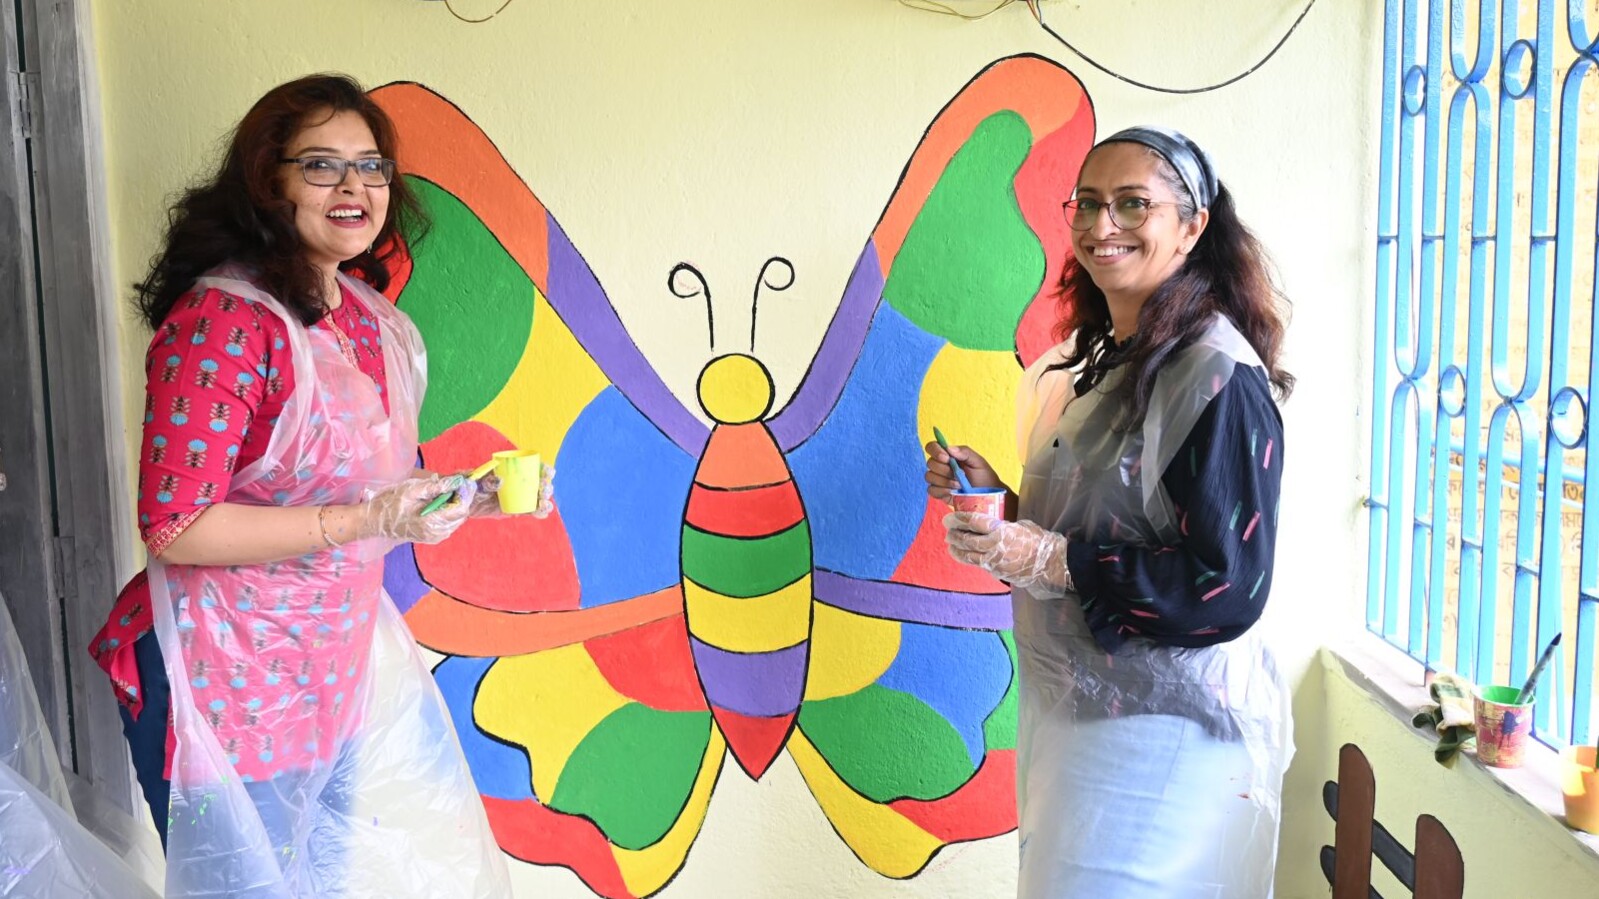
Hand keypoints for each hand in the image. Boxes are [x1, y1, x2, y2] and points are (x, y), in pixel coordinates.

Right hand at [358, 475, 470, 543]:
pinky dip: (448, 512)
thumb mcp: (412, 490)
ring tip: (444, 493)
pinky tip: (438, 503)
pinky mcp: (432, 537)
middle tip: (454, 485)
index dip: (465, 495)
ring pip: (456, 520)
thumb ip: (436, 487)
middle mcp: (437, 533)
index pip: (461, 509)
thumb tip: (456, 481)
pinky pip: (448, 524)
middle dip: (461, 499)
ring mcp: (435, 537)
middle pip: (461, 515)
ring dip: (454, 505)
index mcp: (432, 522)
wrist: (375, 521)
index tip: (463, 482)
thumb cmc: (390, 503)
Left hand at [462, 464, 555, 518]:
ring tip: (543, 504)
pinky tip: (541, 512)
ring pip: (539, 498)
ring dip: (545, 501)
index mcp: (516, 470)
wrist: (466, 501)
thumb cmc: (472, 485)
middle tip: (543, 491)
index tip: (548, 474)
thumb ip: (488, 480)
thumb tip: (500, 481)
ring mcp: (521, 497)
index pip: (535, 467)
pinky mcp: (518, 510)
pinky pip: (532, 511)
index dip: (545, 470)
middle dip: (546, 487)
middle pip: (541, 484)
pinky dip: (539, 512)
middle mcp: (521, 483)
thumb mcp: (479, 480)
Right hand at [924, 441, 1008, 501]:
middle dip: (944, 469)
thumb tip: (948, 448)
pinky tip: (953, 492)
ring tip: (960, 485)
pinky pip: (931, 490)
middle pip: (930, 463)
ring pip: (929, 477)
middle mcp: (941, 466)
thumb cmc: (984, 477)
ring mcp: (938, 480)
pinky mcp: (938, 493)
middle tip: (960, 474)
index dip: (935, 451)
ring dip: (945, 481)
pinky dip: (942, 491)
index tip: (947, 458)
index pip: (932, 447)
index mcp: (949, 455)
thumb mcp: (978, 461)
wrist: (987, 496)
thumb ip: (964, 452)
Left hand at [943, 513, 1071, 594]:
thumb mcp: (1021, 525)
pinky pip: (977, 564)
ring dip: (956, 548)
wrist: (1050, 563)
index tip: (950, 517)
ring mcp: (994, 560)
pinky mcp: (995, 572)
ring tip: (949, 543)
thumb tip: (990, 523)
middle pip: (967, 538)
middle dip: (954, 533)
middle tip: (947, 529)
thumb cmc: (1038, 540)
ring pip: (968, 554)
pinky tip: (961, 555)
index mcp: (1001, 530)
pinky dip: (966, 558)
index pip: (974, 521)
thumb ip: (1003, 525)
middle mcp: (994, 545)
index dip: (959, 518)